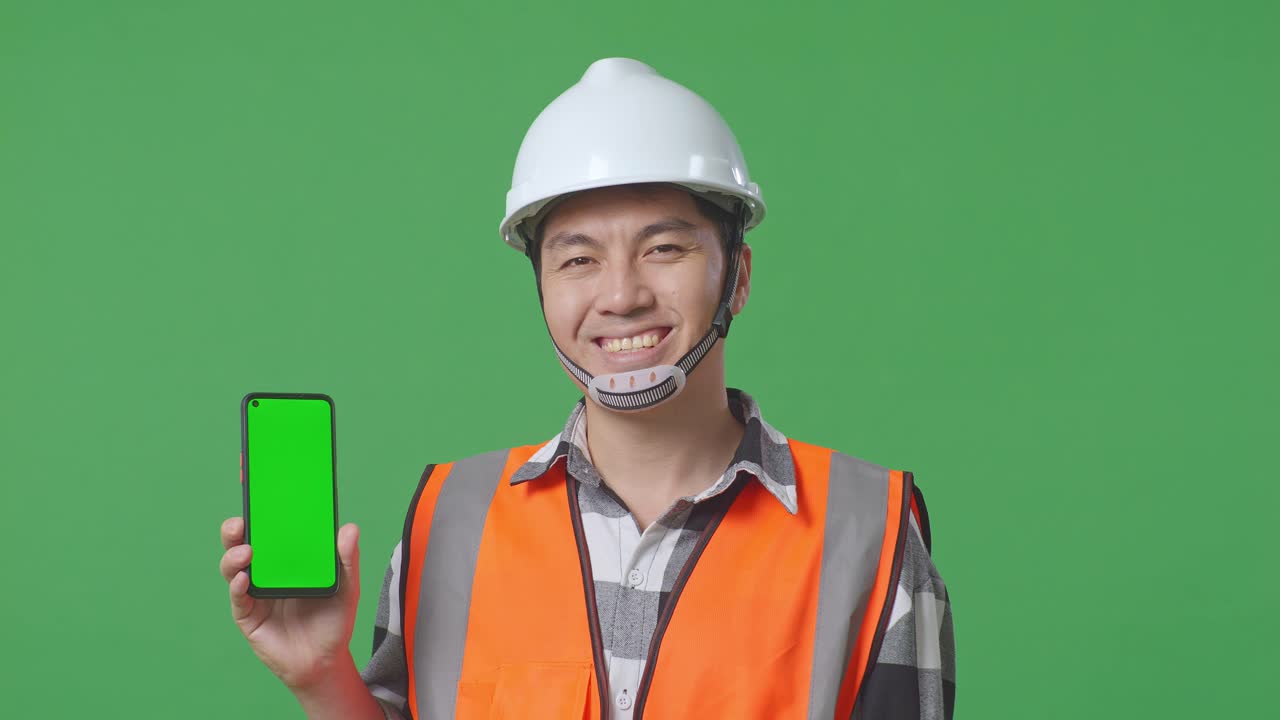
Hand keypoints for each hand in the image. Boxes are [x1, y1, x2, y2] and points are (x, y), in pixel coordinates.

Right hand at [218, 516, 362, 691]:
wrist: (324, 661)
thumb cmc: (333, 620)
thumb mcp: (348, 587)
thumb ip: (348, 560)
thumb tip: (350, 528)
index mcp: (289, 558)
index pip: (271, 528)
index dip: (261, 508)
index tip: (255, 485)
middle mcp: (267, 570)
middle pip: (243, 542)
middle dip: (237, 527)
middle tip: (241, 520)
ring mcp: (254, 591)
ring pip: (233, 566)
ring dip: (235, 555)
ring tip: (247, 552)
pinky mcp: (248, 615)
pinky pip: (238, 597)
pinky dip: (238, 585)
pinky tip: (243, 579)